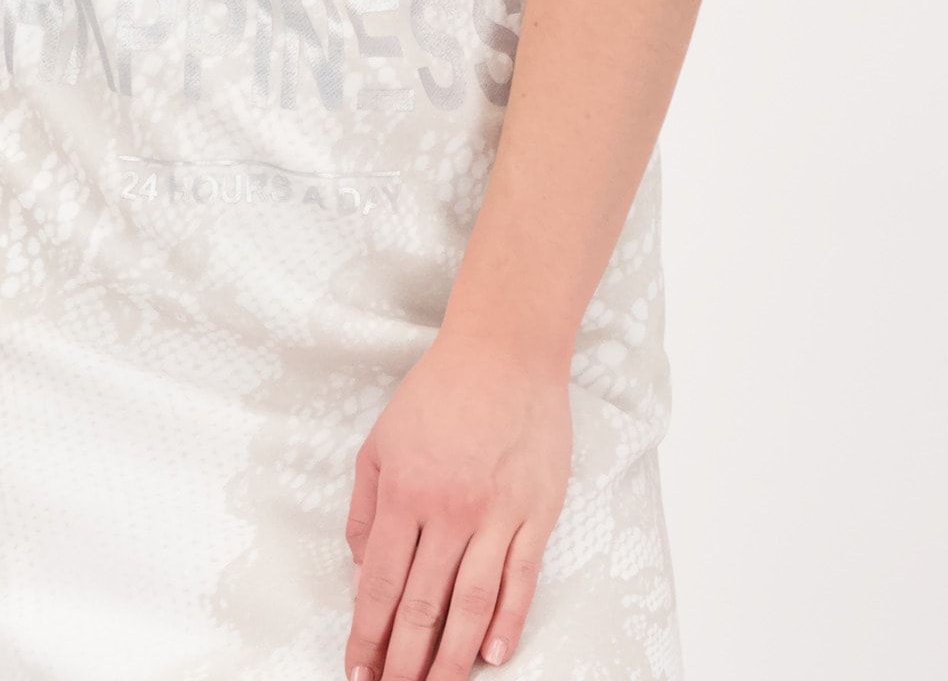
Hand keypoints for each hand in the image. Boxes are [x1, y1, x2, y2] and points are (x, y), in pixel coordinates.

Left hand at [343, 327, 573, 680]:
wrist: (507, 350)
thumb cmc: (441, 390)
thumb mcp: (381, 441)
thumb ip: (365, 508)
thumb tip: (359, 567)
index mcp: (406, 493)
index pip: (379, 585)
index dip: (367, 636)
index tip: (359, 671)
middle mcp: (450, 510)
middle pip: (423, 606)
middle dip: (404, 662)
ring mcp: (498, 512)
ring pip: (472, 604)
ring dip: (452, 658)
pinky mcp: (538, 510)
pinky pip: (521, 577)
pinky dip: (508, 621)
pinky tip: (493, 653)